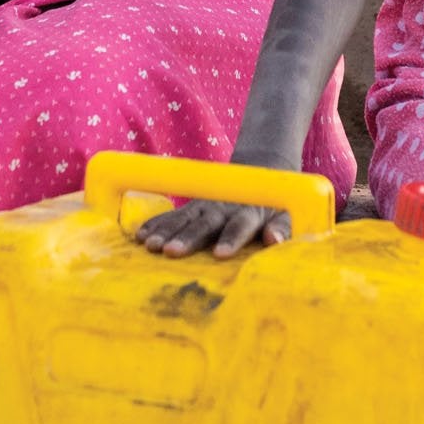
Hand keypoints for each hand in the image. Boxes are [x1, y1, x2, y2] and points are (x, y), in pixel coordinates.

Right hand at [136, 181, 293, 260]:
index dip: (231, 238)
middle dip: (188, 238)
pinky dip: (156, 223)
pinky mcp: (192, 206)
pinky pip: (171, 214)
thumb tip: (275, 240)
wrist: (258, 170)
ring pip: (183, 218)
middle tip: (172, 252)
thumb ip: (282, 228)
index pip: (240, 226)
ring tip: (149, 245)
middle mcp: (223, 209)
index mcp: (249, 213)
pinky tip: (139, 234)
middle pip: (205, 224)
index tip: (220, 254)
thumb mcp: (285, 215)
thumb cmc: (273, 205)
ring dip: (166, 230)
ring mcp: (205, 206)